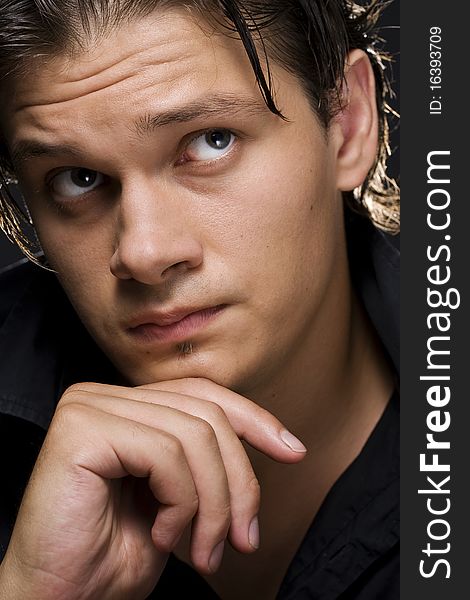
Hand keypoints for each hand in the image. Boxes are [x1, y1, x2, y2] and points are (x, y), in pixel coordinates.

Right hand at [0, 378, 305, 599]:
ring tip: (203, 550)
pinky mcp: (81, 429)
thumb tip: (278, 439)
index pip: (204, 394)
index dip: (255, 419)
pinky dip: (181, 502)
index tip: (294, 451)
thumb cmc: (115, 555)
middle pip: (207, 416)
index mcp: (127, 406)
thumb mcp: (182, 498)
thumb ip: (209, 458)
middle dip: (239, 483)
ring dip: (214, 505)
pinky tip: (162, 535)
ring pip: (195, 436)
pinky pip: (165, 453)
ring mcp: (91, 406)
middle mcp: (105, 396)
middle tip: (244, 539)